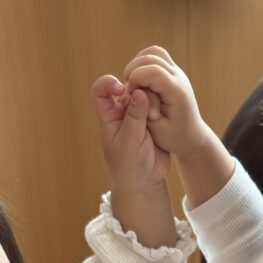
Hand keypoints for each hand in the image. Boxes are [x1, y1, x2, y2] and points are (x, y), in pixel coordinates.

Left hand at [91, 74, 169, 190]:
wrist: (147, 179)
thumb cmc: (130, 165)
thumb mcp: (130, 142)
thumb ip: (134, 117)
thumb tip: (139, 92)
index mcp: (109, 116)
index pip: (100, 91)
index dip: (108, 83)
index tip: (121, 89)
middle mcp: (122, 112)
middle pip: (128, 87)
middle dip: (138, 91)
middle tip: (147, 107)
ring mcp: (139, 114)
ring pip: (145, 92)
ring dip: (151, 99)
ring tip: (154, 116)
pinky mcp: (153, 117)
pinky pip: (157, 102)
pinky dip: (160, 103)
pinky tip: (162, 113)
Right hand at [122, 46, 211, 159]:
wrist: (192, 136)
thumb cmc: (173, 137)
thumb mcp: (156, 129)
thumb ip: (143, 108)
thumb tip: (133, 89)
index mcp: (177, 92)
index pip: (153, 71)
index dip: (136, 78)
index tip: (129, 93)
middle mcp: (179, 77)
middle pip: (152, 56)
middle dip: (134, 69)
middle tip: (129, 89)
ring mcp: (178, 72)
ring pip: (155, 52)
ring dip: (138, 62)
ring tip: (133, 82)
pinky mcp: (173, 71)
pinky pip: (157, 56)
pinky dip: (143, 62)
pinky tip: (139, 79)